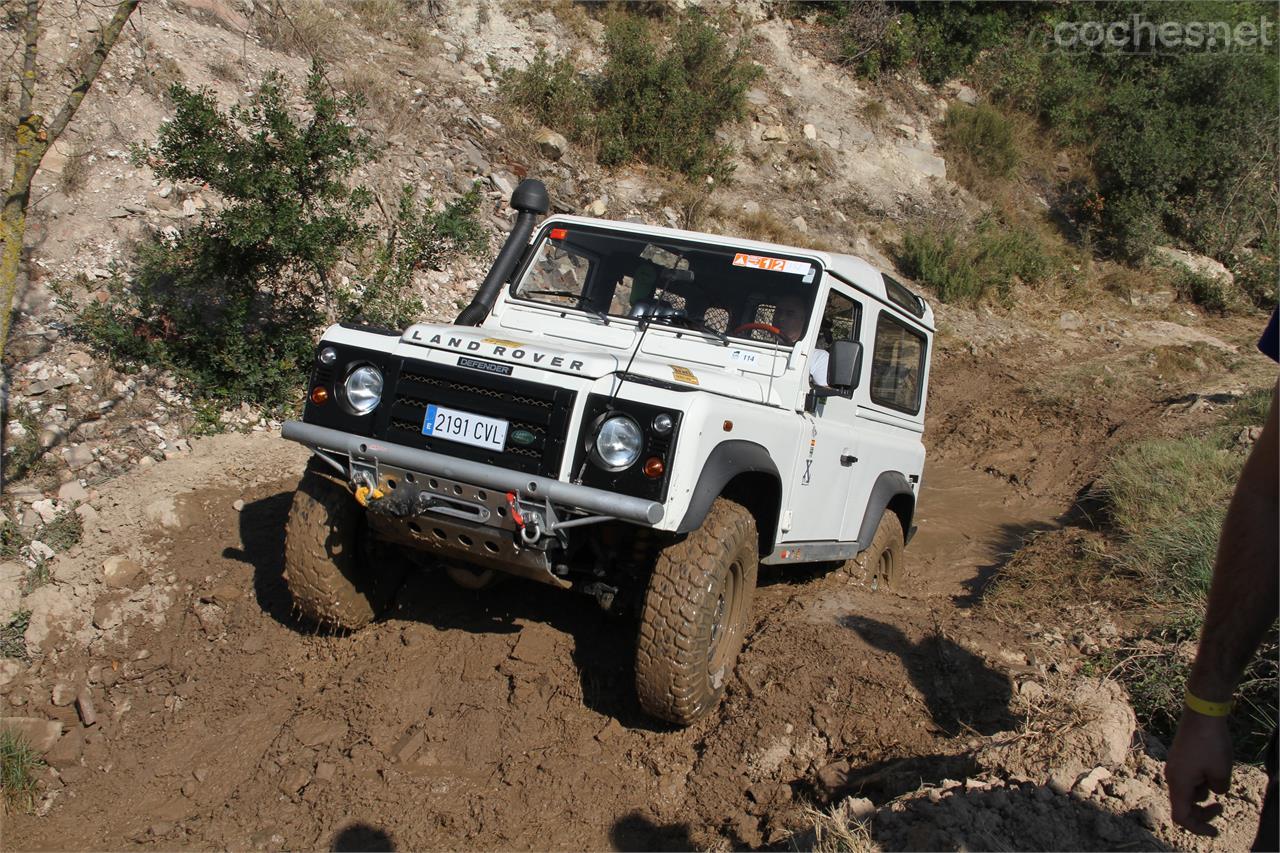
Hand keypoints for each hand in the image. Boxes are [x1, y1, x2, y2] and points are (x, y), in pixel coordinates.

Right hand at [1166, 711, 1233, 835]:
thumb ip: (1218, 789)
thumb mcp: (1221, 773)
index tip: (1215, 830)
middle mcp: (1172, 776)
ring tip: (1219, 777)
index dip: (1197, 828)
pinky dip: (1200, 782)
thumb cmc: (1210, 743)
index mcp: (1179, 783)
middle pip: (1183, 805)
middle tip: (1221, 808)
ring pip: (1187, 791)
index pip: (1181, 816)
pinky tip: (1213, 769)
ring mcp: (1174, 766)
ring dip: (1203, 793)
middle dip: (1202, 812)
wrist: (1201, 715)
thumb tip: (1214, 790)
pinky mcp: (1179, 758)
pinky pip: (1187, 779)